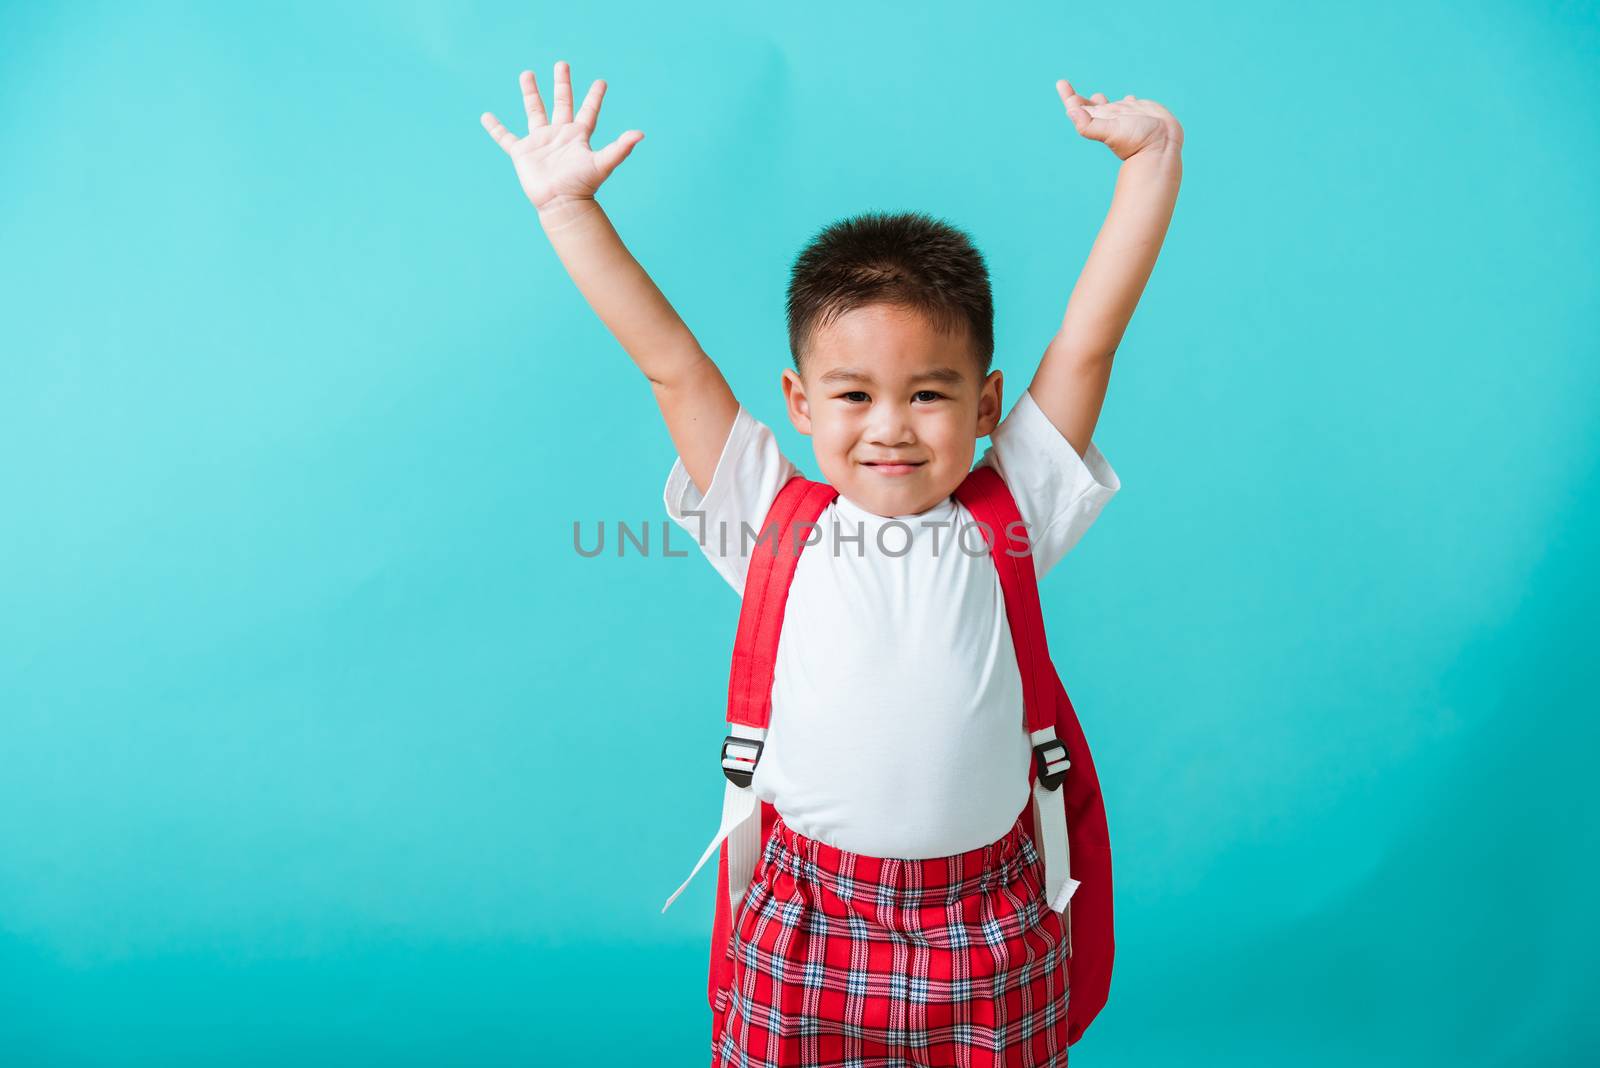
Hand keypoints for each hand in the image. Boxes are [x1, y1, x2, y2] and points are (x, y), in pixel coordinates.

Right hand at [480, 61, 643, 213]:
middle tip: (562, 64)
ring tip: (527, 73)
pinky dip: (495, 128)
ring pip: (534, 111)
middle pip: (560, 103)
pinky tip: (486, 116)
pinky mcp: (522, 153)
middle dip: (562, 84)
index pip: (589, 111)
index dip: (595, 97)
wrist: (561, 204)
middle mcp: (559, 135)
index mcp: (578, 135)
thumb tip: (640, 134)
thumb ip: (621, 148)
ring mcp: (540, 143)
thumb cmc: (582, 186)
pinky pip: (506, 138)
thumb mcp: (603, 163)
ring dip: (531, 92)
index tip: (601, 82)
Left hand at [1055, 79, 1182, 160]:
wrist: (1161, 147)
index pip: (1078, 107)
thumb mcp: (1109, 131)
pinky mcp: (1141, 111)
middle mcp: (1109, 117)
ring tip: (1097, 96)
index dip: (1068, 96)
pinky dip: (1128, 100)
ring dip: (1101, 101)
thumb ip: (1088, 124)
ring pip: (1110, 105)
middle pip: (1089, 107)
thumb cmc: (1135, 141)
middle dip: (1079, 99)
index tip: (1061, 82)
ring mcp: (1125, 114)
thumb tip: (1069, 110)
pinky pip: (1131, 104)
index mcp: (1098, 120)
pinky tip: (1128, 98)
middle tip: (1068, 88)